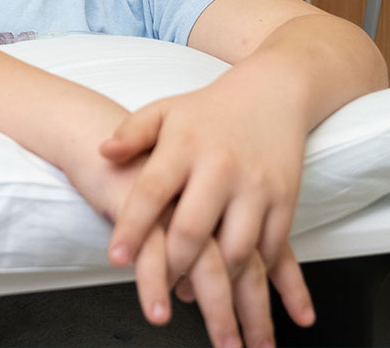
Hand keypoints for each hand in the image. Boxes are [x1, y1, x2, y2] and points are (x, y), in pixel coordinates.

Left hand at [100, 71, 315, 346]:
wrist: (273, 93)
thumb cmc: (209, 109)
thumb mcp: (165, 112)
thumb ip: (132, 133)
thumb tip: (103, 152)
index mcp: (185, 144)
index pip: (152, 191)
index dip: (131, 228)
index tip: (115, 259)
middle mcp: (221, 166)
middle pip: (193, 230)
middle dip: (173, 268)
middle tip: (156, 291)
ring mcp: (257, 185)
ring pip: (235, 249)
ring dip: (215, 283)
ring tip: (190, 296)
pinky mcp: (286, 199)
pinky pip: (271, 248)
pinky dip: (252, 273)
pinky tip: (235, 285)